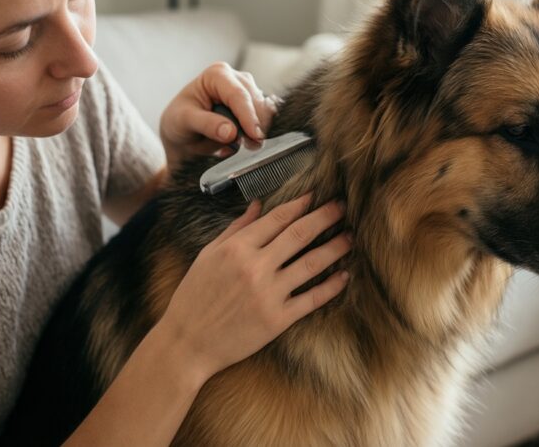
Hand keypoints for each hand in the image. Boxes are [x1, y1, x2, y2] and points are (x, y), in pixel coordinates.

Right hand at [158, 193, 350, 378]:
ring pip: (311, 263)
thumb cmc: (194, 297)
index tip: (315, 195)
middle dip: (324, 217)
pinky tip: (345, 275)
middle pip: (299, 234)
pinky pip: (312, 299)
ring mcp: (269, 293)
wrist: (188, 342)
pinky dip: (332, 286)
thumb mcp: (208, 255)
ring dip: (334, 247)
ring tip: (350, 237)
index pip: (277, 219)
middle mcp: (255, 267)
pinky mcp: (278, 319)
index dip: (299, 204)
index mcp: (237, 248)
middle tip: (342, 206)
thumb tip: (258, 204)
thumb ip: (235, 228)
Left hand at [159, 62, 280, 171]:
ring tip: (239, 145)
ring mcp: (246, 91)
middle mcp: (234, 78)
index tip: (255, 135)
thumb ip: (207, 125)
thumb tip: (231, 132)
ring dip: (256, 131)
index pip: (238, 95)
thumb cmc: (179, 121)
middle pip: (256, 101)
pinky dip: (255, 133)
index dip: (248, 116)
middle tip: (250, 146)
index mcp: (216, 74)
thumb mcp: (185, 122)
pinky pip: (264, 119)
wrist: (182, 134)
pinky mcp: (252, 106)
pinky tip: (242, 141)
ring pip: (264, 111)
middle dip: (255, 125)